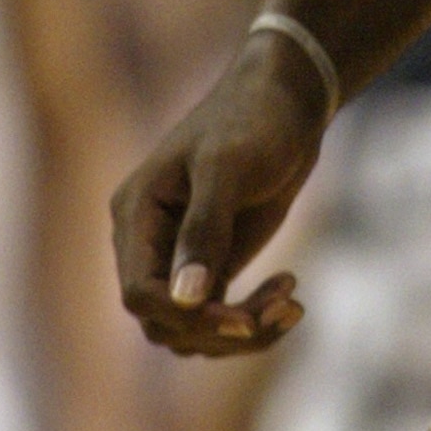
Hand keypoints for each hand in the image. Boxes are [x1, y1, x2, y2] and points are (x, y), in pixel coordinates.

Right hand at [112, 34, 319, 357]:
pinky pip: (219, 317)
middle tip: (285, 307)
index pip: (139, 294)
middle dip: (222, 330)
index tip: (243, 320)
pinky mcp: (213, 263)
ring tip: (293, 302)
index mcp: (137, 215)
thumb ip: (204, 230)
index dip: (187, 317)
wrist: (288, 100)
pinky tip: (292, 295)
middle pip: (166, 323)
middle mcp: (149, 243)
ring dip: (243, 330)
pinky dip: (254, 319)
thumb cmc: (254, 119)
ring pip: (192, 330)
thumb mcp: (228, 168)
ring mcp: (179, 257)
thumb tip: (184, 298)